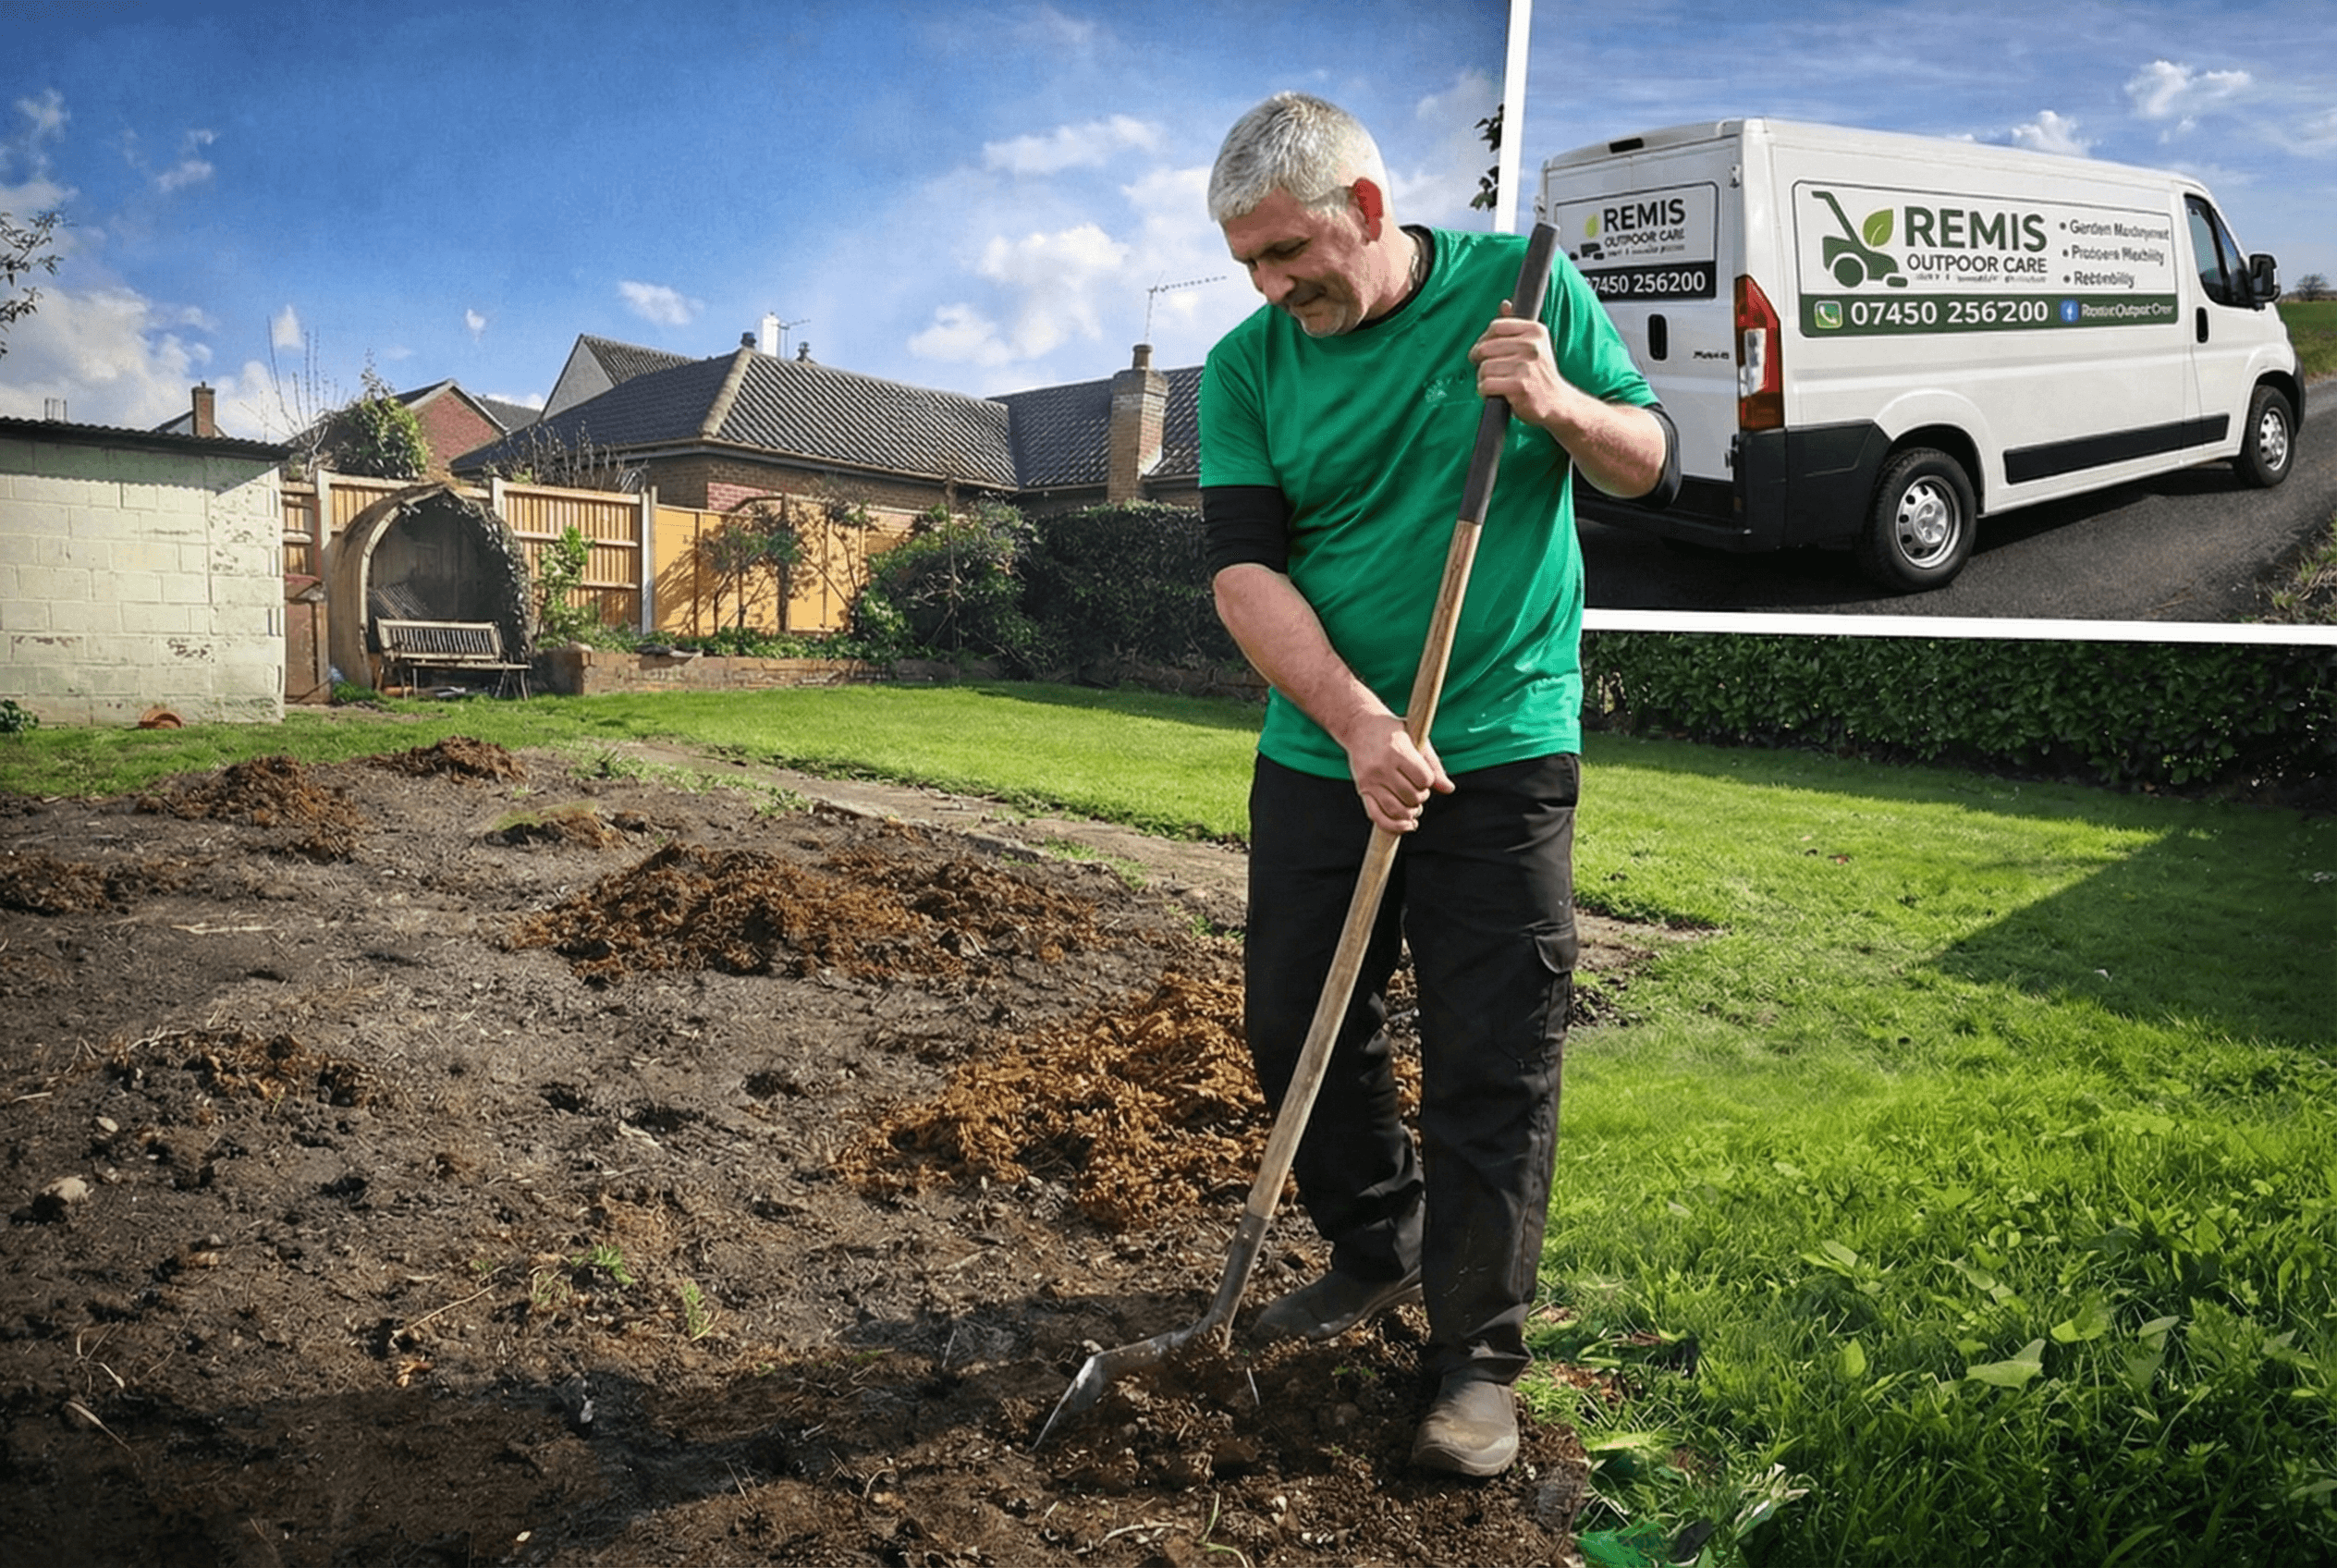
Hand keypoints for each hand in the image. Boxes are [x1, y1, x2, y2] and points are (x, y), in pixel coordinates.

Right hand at [1339, 711, 1454, 833]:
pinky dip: (1393, 826)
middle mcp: (1382, 767)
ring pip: (1396, 809)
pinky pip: (1377, 816)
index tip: (1424, 777)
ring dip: (1410, 813)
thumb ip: (1433, 766)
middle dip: (1421, 798)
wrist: (1360, 726)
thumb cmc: (1393, 732)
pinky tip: (1406, 825)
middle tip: (1419, 790)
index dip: (1429, 782)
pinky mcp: (1362, 790)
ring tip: (1413, 806)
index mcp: (1398, 751)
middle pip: (1411, 796)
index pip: (1423, 779)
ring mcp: (1370, 780)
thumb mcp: (1416, 741)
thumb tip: (1449, 789)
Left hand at [1467, 303, 1570, 432]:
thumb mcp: (1534, 345)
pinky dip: (1485, 391)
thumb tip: (1505, 305)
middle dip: (1480, 362)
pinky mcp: (1519, 386)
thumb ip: (1516, 327)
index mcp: (1535, 331)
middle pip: (1485, 347)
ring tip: (1496, 383)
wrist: (1557, 403)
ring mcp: (1526, 366)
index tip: (1485, 352)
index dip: (1484, 340)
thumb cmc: (1540, 375)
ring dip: (1483, 379)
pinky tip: (1496, 393)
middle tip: (1489, 371)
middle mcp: (1532, 346)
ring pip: (1484, 368)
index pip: (1495, 327)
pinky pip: (1486, 384)